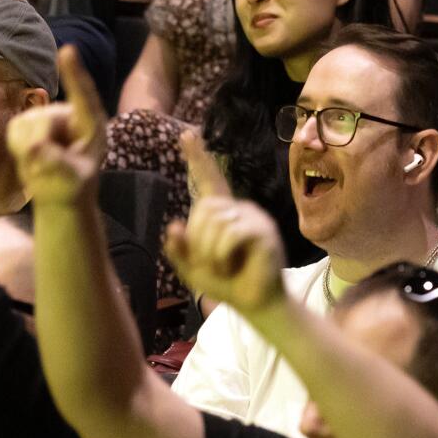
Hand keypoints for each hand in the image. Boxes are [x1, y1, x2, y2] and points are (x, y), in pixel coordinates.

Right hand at [7, 48, 107, 206]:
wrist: (59, 193)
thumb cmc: (72, 188)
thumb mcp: (71, 182)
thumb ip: (56, 165)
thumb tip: (35, 147)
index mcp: (92, 125)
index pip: (84, 96)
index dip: (75, 73)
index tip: (68, 50)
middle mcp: (70, 114)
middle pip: (44, 121)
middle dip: (42, 147)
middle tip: (51, 167)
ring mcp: (48, 115)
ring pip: (26, 125)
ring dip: (28, 150)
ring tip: (44, 161)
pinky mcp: (29, 120)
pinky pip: (14, 129)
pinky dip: (17, 147)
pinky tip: (32, 156)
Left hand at [164, 129, 285, 314]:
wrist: (255, 302)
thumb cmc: (227, 283)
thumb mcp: (193, 268)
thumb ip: (179, 249)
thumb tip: (174, 225)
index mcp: (222, 213)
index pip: (207, 180)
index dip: (197, 158)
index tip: (186, 134)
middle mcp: (239, 209)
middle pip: (203, 210)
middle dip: (198, 242)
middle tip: (213, 263)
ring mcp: (253, 218)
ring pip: (215, 224)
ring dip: (211, 253)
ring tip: (226, 266)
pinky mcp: (263, 231)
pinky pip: (231, 235)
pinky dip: (224, 256)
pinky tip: (236, 264)